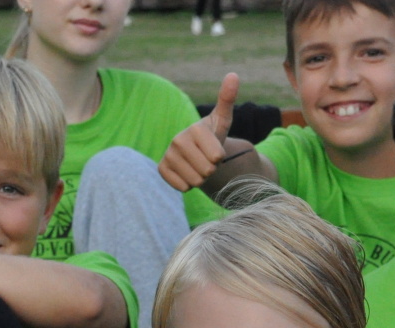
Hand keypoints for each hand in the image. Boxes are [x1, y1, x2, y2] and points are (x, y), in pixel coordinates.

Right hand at [159, 73, 237, 192]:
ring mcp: (168, 155)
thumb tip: (233, 75)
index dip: (219, 158)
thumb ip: (227, 99)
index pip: (217, 157)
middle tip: (205, 159)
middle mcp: (177, 140)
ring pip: (196, 181)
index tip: (214, 150)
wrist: (194, 151)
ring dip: (200, 178)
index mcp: (195, 129)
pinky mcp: (161, 169)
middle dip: (210, 169)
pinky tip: (186, 172)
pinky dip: (188, 184)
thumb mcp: (222, 120)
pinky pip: (183, 187)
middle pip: (207, 171)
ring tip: (197, 166)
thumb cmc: (212, 136)